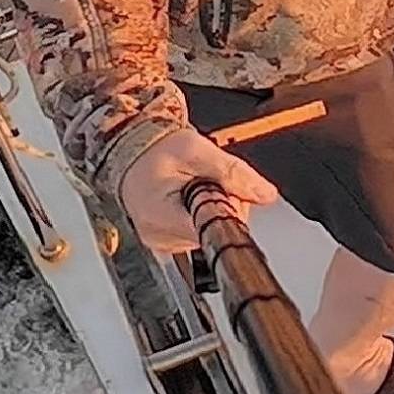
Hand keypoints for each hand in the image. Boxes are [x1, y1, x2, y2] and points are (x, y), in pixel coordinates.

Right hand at [114, 126, 279, 256]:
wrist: (128, 149)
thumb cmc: (151, 149)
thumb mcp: (195, 150)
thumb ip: (232, 172)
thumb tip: (264, 193)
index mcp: (164, 218)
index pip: (216, 231)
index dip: (231, 210)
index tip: (229, 194)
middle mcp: (162, 238)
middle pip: (216, 234)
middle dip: (224, 206)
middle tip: (208, 182)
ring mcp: (163, 243)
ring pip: (210, 235)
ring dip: (213, 211)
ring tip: (195, 188)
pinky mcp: (166, 242)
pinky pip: (197, 234)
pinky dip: (200, 216)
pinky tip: (190, 199)